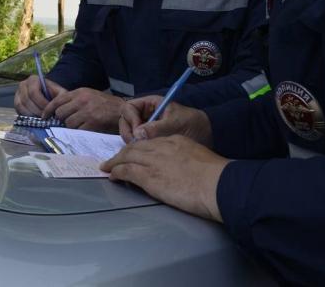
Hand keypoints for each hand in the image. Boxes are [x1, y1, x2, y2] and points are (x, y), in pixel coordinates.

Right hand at [14, 76, 65, 115]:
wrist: (49, 96)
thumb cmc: (55, 94)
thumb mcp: (60, 93)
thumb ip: (60, 97)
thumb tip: (54, 106)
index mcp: (33, 79)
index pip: (34, 92)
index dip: (41, 103)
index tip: (49, 110)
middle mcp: (23, 85)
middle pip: (26, 100)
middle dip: (37, 110)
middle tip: (45, 117)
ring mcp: (18, 94)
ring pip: (20, 106)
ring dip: (31, 114)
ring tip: (41, 119)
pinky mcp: (16, 103)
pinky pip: (18, 111)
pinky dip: (26, 116)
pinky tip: (35, 119)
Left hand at [42, 87, 124, 132]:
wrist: (122, 111)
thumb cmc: (104, 104)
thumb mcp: (89, 95)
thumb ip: (74, 99)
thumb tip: (57, 109)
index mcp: (80, 92)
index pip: (57, 100)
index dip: (48, 110)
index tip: (44, 116)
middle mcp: (82, 100)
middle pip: (60, 113)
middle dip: (62, 119)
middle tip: (68, 120)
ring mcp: (87, 112)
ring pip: (68, 123)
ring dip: (71, 126)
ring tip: (80, 124)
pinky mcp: (92, 123)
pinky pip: (78, 130)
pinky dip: (80, 131)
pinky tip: (87, 128)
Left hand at [100, 135, 228, 221]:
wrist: (216, 183)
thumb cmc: (215, 176)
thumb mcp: (199, 158)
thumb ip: (185, 160)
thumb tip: (180, 170)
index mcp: (175, 141)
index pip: (151, 142)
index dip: (140, 148)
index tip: (134, 153)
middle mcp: (162, 147)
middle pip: (136, 147)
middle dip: (123, 153)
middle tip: (114, 159)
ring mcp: (154, 161)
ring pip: (127, 157)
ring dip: (115, 162)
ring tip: (108, 167)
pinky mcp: (149, 176)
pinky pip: (126, 171)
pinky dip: (117, 172)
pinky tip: (112, 175)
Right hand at [118, 96, 212, 146]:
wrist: (207, 136)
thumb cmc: (193, 124)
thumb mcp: (176, 123)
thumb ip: (157, 128)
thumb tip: (137, 134)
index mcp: (151, 104)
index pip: (129, 107)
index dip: (130, 119)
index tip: (138, 131)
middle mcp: (146, 115)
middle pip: (126, 121)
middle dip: (129, 133)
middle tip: (136, 145)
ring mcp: (147, 128)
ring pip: (130, 134)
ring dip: (132, 143)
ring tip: (142, 151)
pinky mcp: (150, 141)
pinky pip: (138, 144)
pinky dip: (138, 150)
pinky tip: (145, 156)